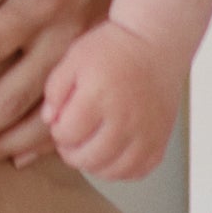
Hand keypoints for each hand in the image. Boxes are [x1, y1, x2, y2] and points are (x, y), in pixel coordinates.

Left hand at [42, 20, 183, 182]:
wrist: (155, 41)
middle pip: (89, 158)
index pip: (67, 134)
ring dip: (94, 165)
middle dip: (71, 152)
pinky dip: (123, 170)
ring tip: (89, 148)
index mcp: (98, 97)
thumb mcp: (73, 58)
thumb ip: (55, 89)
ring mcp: (146, 132)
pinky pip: (139, 170)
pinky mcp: (161, 138)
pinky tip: (113, 155)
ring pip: (114, 171)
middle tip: (71, 138)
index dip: (58, 131)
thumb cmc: (112, 48)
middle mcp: (124, 119)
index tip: (61, 121)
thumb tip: (50, 120)